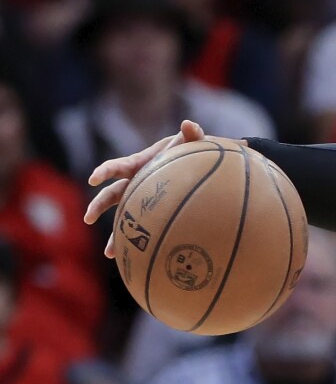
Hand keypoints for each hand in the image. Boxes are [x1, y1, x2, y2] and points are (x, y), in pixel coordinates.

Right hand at [83, 120, 210, 256]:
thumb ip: (192, 135)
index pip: (120, 166)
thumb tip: (190, 124)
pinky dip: (134, 241)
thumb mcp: (193, 142)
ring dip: (114, 234)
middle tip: (89, 218)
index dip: (106, 171)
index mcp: (142, 164)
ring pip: (122, 217)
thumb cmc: (193, 150)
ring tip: (110, 252)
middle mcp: (136, 181)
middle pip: (112, 195)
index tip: (95, 179)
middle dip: (99, 206)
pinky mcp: (152, 210)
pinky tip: (132, 259)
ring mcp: (142, 197)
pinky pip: (139, 227)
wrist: (199, 163)